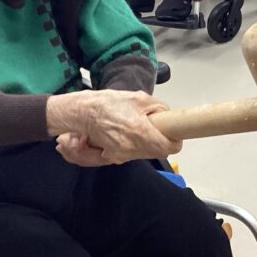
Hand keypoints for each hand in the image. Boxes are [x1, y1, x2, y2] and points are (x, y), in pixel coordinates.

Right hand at [49, 90, 181, 164]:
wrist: (82, 113)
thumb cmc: (109, 103)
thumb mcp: (138, 98)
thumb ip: (158, 108)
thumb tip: (167, 116)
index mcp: (140, 133)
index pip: (168, 147)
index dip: (174, 140)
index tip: (172, 132)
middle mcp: (132, 149)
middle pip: (158, 152)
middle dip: (159, 140)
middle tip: (153, 125)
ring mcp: (122, 156)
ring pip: (145, 153)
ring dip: (146, 143)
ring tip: (136, 127)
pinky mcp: (114, 158)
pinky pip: (132, 154)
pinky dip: (133, 146)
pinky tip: (126, 134)